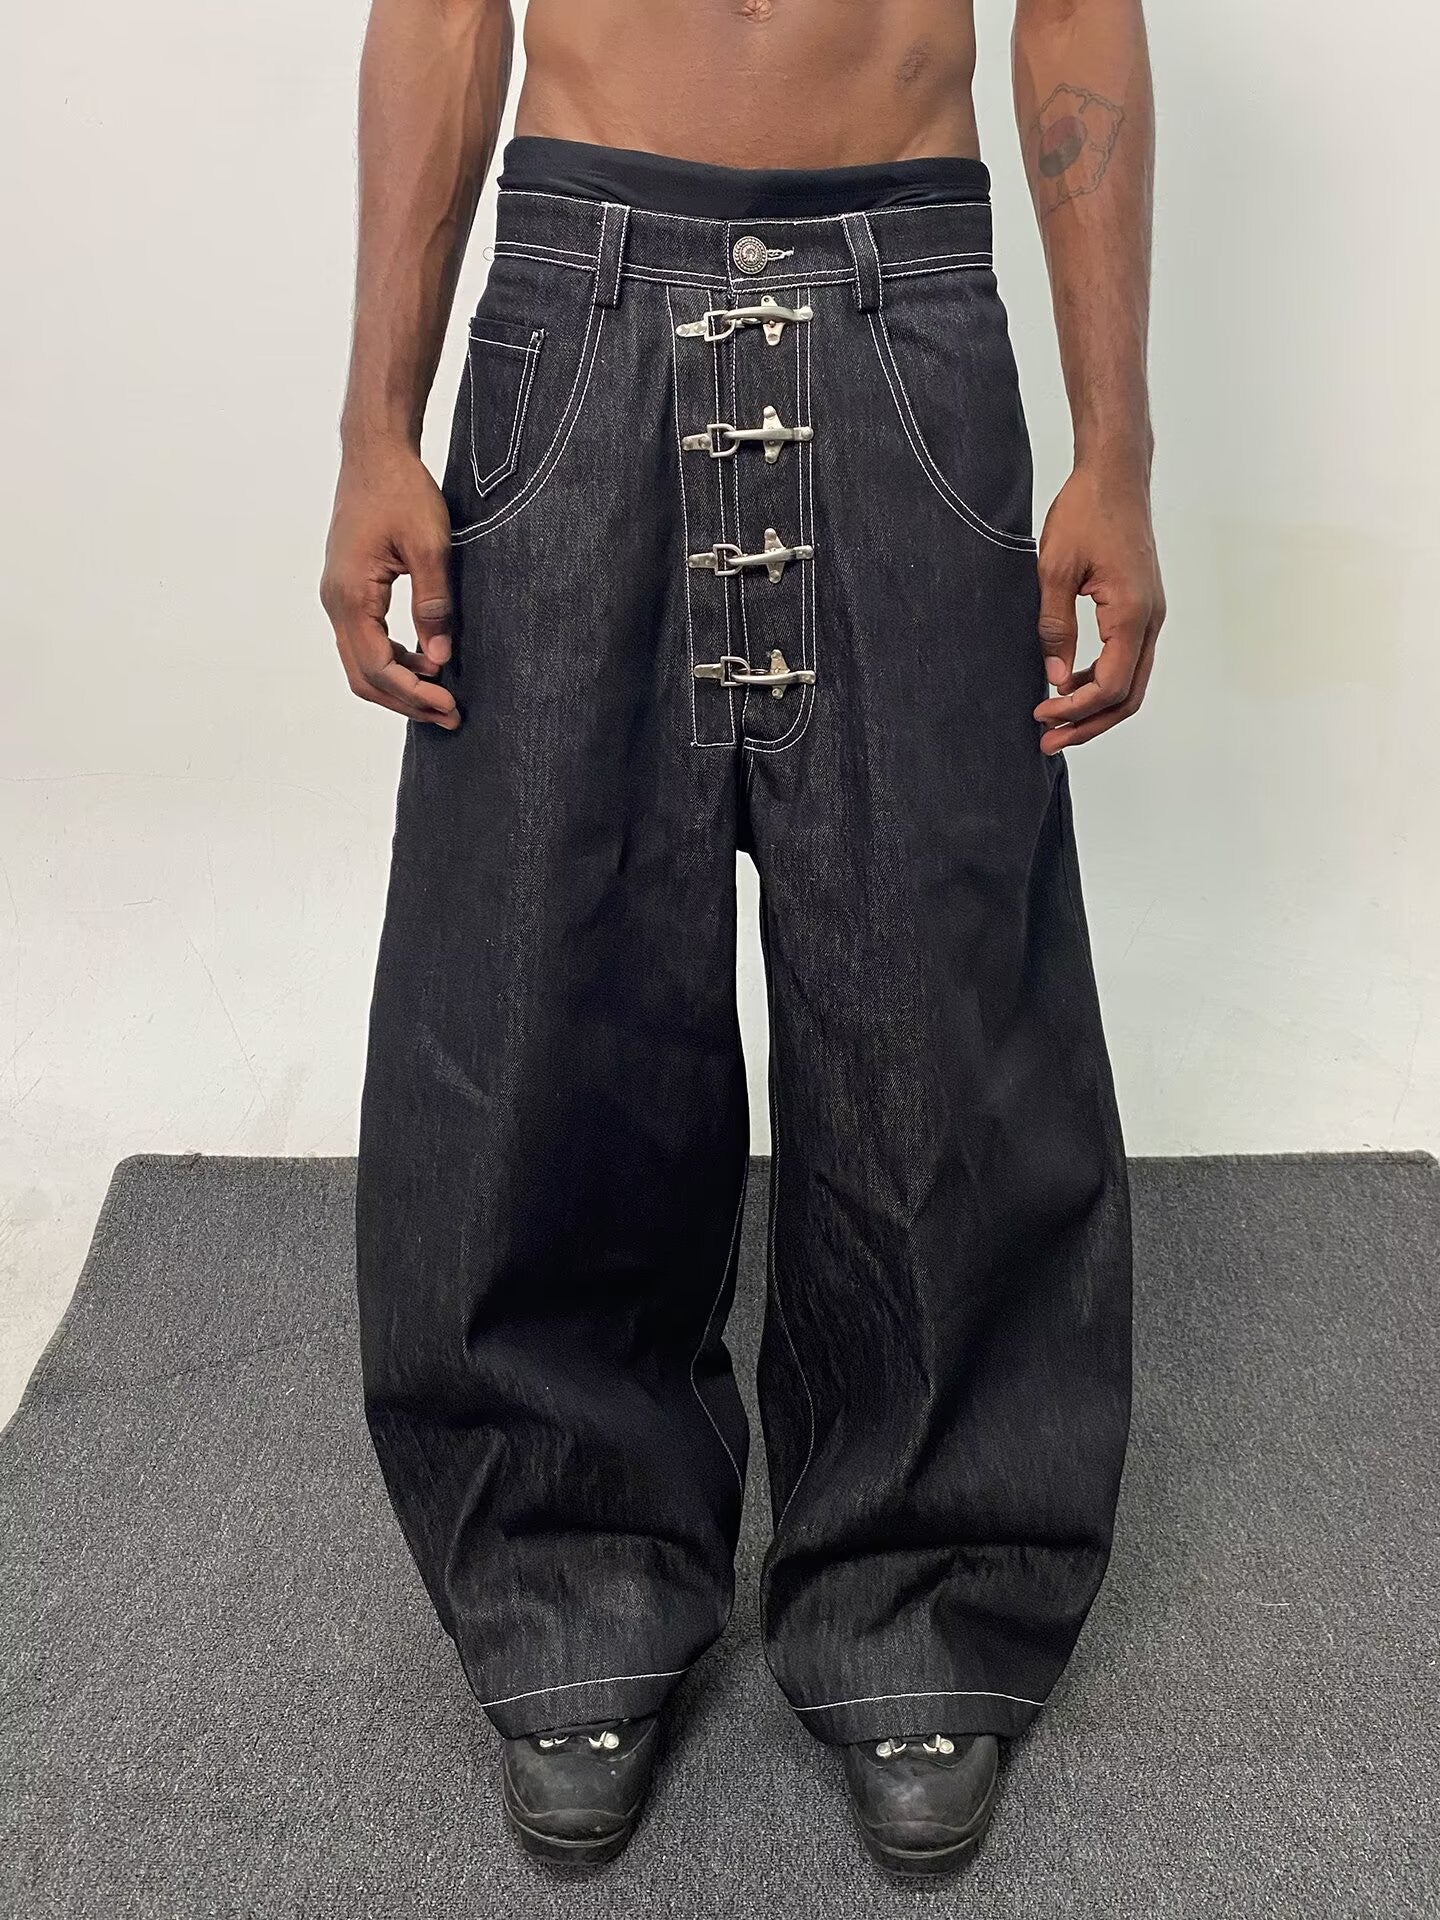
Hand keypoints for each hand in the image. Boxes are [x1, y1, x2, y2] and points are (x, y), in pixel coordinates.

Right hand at [320, 444, 460, 729]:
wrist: (374, 453)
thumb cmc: (401, 490)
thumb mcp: (430, 546)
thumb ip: (434, 605)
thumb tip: (439, 660)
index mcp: (352, 595)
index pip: (379, 667)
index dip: (415, 694)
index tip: (451, 706)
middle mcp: (336, 602)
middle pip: (364, 677)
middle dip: (406, 701)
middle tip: (450, 715)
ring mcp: (338, 597)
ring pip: (361, 663)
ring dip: (400, 685)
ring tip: (442, 696)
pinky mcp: (348, 590)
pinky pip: (364, 641)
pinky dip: (393, 661)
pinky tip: (426, 663)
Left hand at [1032, 462, 1164, 752]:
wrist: (1115, 475)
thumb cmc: (1085, 512)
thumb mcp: (1054, 572)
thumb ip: (1054, 629)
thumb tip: (1055, 681)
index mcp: (1132, 613)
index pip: (1110, 686)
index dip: (1075, 711)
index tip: (1041, 717)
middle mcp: (1151, 620)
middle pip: (1127, 696)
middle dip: (1088, 725)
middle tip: (1048, 743)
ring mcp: (1151, 615)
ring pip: (1131, 682)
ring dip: (1094, 707)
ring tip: (1054, 722)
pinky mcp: (1143, 608)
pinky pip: (1128, 659)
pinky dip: (1100, 681)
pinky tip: (1068, 685)